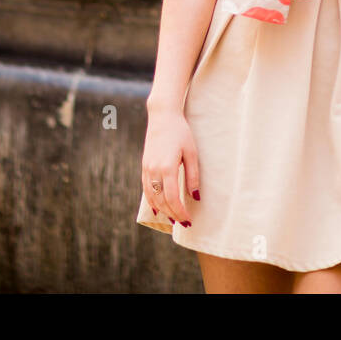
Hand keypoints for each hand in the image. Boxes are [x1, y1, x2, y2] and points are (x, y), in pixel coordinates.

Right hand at [141, 108, 200, 226]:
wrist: (162, 116)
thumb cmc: (181, 133)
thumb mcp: (192, 153)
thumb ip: (193, 176)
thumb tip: (195, 197)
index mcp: (167, 168)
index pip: (172, 198)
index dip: (180, 211)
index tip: (188, 220)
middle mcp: (154, 170)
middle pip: (161, 201)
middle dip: (172, 214)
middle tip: (183, 223)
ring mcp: (147, 168)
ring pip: (152, 197)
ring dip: (162, 210)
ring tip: (173, 218)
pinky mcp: (144, 166)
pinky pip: (146, 189)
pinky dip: (152, 201)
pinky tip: (157, 208)